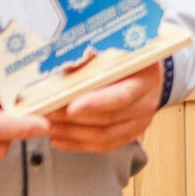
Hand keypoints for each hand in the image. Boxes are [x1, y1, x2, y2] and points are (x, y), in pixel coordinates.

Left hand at [46, 60, 164, 152]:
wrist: (146, 72)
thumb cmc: (128, 57)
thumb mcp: (114, 49)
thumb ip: (92, 58)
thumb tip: (67, 66)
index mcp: (145, 78)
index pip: (121, 96)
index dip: (95, 104)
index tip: (71, 108)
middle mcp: (145, 103)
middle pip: (108, 119)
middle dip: (73, 118)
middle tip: (47, 114)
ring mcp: (139, 122)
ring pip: (104, 137)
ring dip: (72, 134)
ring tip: (49, 127)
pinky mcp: (129, 135)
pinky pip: (103, 146)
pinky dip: (79, 145)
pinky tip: (60, 139)